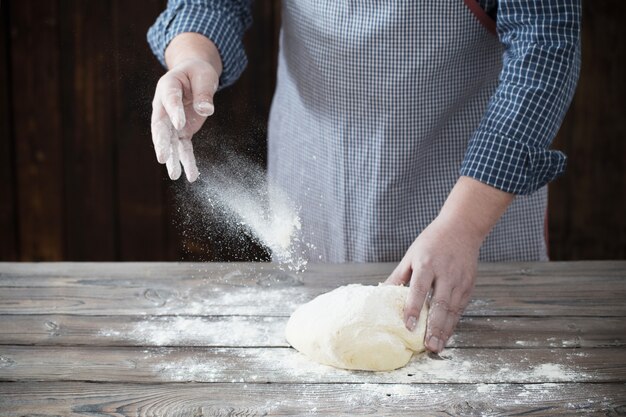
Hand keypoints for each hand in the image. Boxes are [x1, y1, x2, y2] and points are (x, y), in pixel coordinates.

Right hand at [151, 34, 221, 181]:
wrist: (193, 76)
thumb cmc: (197, 73)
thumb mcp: (204, 76)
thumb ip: (204, 92)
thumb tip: (206, 110)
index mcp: (168, 86)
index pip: (170, 99)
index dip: (174, 111)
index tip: (179, 123)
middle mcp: (165, 107)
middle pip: (161, 126)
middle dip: (161, 143)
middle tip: (162, 157)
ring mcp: (171, 121)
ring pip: (170, 142)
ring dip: (173, 159)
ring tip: (175, 175)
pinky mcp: (181, 131)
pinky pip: (183, 147)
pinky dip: (187, 161)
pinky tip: (192, 176)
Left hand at [386, 216, 480, 352]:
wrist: (462, 228)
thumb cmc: (431, 241)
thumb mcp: (411, 255)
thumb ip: (398, 276)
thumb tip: (381, 293)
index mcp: (427, 264)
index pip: (419, 289)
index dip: (413, 308)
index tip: (408, 326)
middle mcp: (445, 273)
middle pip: (439, 304)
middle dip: (434, 327)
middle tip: (428, 347)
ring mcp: (459, 280)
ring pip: (452, 310)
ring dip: (445, 330)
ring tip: (437, 347)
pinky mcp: (469, 285)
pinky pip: (460, 308)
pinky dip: (453, 323)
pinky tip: (446, 335)